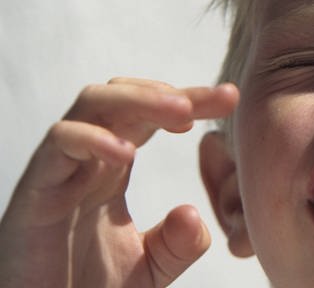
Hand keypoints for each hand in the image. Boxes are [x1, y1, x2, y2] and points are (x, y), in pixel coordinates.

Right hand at [0, 78, 238, 287]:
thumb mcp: (152, 268)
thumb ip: (179, 243)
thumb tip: (193, 213)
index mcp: (113, 167)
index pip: (152, 116)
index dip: (191, 101)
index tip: (230, 98)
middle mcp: (87, 159)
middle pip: (125, 96)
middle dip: (172, 92)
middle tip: (217, 98)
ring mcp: (60, 169)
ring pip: (92, 103)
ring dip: (139, 99)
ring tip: (180, 113)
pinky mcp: (35, 190)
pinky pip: (59, 142)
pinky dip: (93, 138)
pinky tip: (126, 155)